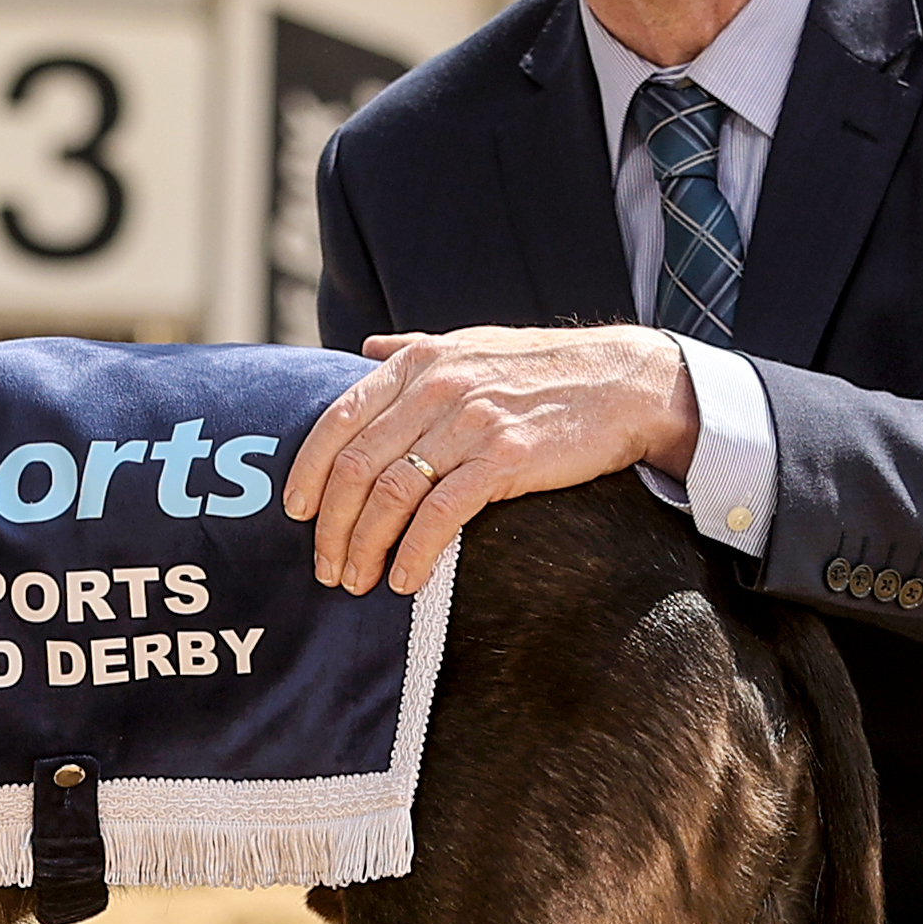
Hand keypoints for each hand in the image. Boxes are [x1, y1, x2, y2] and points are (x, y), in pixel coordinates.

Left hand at [289, 324, 701, 597]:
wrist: (626, 382)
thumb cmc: (546, 368)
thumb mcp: (473, 342)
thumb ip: (414, 349)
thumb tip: (366, 349)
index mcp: (419, 362)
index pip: (339, 419)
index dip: (308, 471)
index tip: (296, 512)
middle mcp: (436, 389)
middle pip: (355, 466)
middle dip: (331, 526)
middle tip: (325, 567)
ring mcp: (470, 423)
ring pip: (390, 493)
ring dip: (364, 547)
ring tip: (357, 581)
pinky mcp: (505, 458)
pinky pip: (441, 514)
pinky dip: (415, 553)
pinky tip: (405, 581)